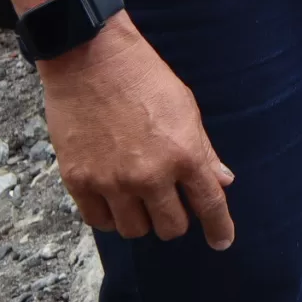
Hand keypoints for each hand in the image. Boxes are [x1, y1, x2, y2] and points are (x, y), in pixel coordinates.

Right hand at [40, 16, 234, 247]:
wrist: (91, 60)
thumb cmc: (145, 78)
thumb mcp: (186, 109)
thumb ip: (203, 151)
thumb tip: (223, 181)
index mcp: (183, 154)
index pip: (209, 204)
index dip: (219, 228)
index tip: (222, 242)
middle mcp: (149, 175)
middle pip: (170, 226)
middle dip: (176, 220)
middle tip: (170, 206)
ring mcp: (111, 182)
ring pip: (134, 231)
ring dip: (142, 220)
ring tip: (139, 201)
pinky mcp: (79, 182)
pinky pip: (99, 221)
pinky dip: (110, 217)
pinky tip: (113, 201)